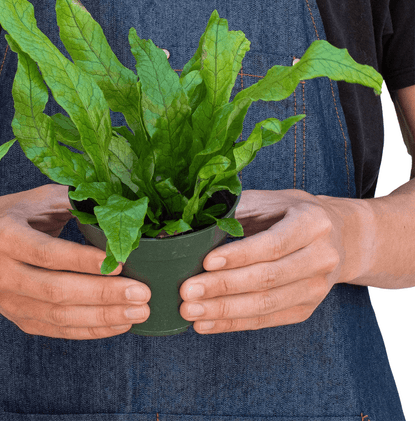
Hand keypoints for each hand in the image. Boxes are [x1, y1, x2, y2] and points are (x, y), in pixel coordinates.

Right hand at [0, 184, 150, 339]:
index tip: (120, 263)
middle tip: (141, 293)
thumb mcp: (34, 199)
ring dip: (103, 317)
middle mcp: (1, 273)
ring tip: (139, 312)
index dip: (83, 261)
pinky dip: (91, 330)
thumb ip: (72, 199)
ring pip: (59, 317)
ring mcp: (8, 302)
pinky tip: (119, 323)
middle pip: (56, 291)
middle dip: (103, 294)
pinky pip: (58, 331)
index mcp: (3, 236)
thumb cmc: (8, 218)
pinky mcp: (19, 320)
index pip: (47, 253)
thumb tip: (117, 206)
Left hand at [180, 189, 368, 333]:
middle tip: (187, 291)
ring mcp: (317, 287)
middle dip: (223, 287)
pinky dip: (233, 323)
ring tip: (190, 311)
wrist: (336, 235)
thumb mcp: (268, 201)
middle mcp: (322, 257)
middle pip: (268, 278)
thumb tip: (192, 225)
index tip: (206, 262)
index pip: (273, 244)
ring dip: (224, 311)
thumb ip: (236, 210)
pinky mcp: (307, 309)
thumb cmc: (290, 213)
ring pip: (266, 304)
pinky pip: (267, 320)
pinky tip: (206, 323)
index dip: (240, 255)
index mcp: (312, 223)